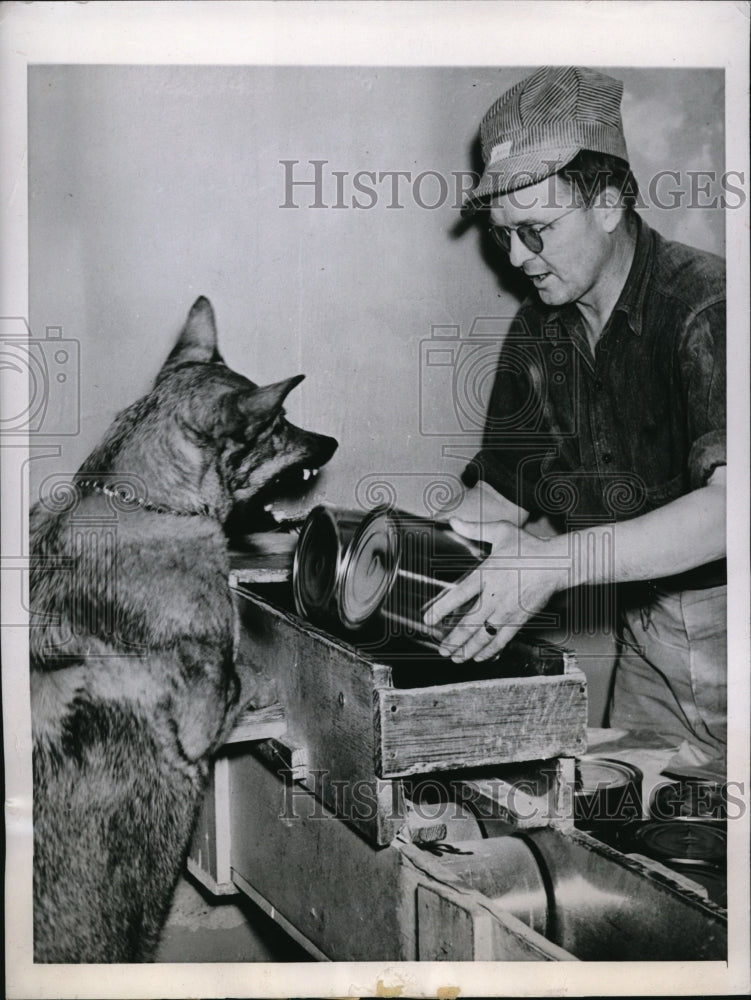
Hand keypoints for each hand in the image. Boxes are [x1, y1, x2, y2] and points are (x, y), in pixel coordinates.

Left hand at [423, 518, 566, 662]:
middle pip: (468, 623)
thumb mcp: (501, 531)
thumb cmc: (529, 547)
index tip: (428, 620)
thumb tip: (453, 521)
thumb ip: (474, 529)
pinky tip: (480, 657)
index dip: (441, 609)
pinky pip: (502, 640)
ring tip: (455, 657)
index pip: (459, 594)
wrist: (557, 563)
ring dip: (467, 649)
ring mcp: (507, 610)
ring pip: (483, 636)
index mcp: (486, 574)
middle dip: (452, 640)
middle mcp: (494, 595)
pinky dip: (490, 651)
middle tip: (441, 649)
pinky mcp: (520, 619)